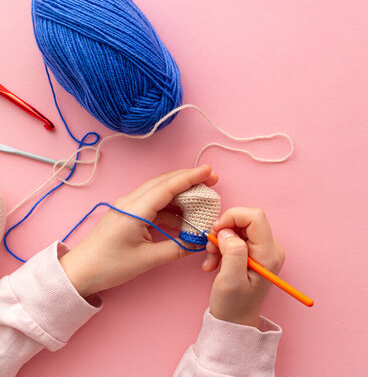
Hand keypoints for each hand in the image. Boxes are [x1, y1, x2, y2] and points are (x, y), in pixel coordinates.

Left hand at [59, 165, 217, 297]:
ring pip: (159, 191)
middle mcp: (131, 202)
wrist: (79, 272)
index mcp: (135, 209)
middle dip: (189, 179)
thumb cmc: (109, 265)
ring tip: (201, 198)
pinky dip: (171, 207)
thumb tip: (199, 243)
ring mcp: (129, 207)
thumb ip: (177, 248)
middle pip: (164, 182)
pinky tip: (184, 217)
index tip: (209, 171)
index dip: (190, 177)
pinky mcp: (129, 215)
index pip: (168, 186)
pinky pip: (154, 204)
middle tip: (212, 179)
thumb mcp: (147, 259)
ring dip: (181, 193)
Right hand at [203, 207, 285, 326]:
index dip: (233, 217)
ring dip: (221, 240)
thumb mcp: (230, 280)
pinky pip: (237, 238)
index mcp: (269, 254)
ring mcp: (263, 250)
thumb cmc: (233, 306)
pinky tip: (214, 263)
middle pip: (246, 220)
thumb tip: (227, 231)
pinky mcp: (254, 253)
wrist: (235, 322)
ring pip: (239, 228)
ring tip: (211, 261)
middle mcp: (271, 249)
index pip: (255, 217)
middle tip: (210, 248)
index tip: (216, 231)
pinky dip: (222, 246)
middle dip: (224, 230)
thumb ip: (232, 251)